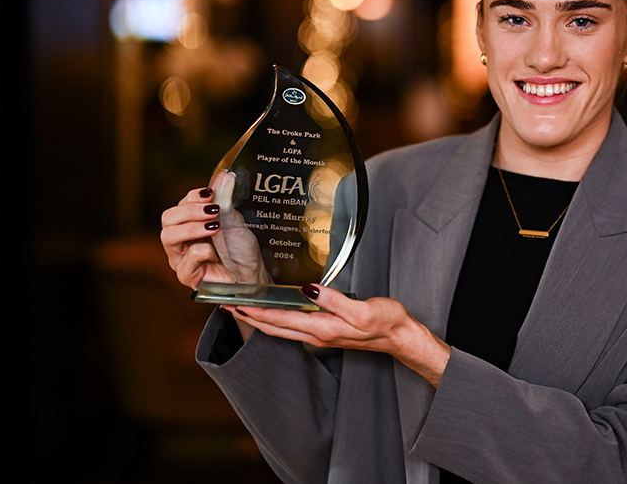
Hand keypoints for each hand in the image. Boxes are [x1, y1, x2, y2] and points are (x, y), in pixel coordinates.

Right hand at [160, 170, 266, 289]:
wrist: (253, 274)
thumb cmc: (241, 249)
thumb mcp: (234, 219)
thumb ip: (225, 198)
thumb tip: (223, 174)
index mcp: (189, 225)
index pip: (178, 206)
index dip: (191, 198)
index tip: (210, 194)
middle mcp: (181, 241)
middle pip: (168, 219)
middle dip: (189, 211)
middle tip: (212, 211)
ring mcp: (182, 259)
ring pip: (168, 237)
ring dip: (191, 228)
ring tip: (213, 227)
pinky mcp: (188, 276)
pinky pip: (183, 263)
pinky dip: (200, 253)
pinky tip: (214, 253)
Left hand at [227, 285, 451, 387]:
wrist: (400, 337)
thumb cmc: (386, 322)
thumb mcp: (362, 310)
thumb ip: (334, 300)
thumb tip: (308, 289)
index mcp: (320, 328)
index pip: (278, 320)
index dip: (254, 311)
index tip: (233, 301)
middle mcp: (316, 334)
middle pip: (273, 327)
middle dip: (247, 315)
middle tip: (225, 303)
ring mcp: (320, 334)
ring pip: (280, 328)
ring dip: (258, 318)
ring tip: (241, 307)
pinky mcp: (326, 331)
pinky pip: (292, 326)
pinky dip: (275, 319)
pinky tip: (273, 311)